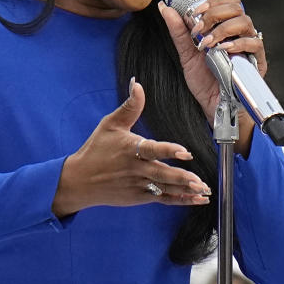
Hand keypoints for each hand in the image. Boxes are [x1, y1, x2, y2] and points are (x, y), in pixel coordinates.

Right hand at [52, 79, 211, 216]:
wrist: (80, 181)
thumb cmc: (96, 150)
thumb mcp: (110, 124)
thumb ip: (130, 107)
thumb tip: (138, 84)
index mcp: (131, 150)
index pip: (152, 150)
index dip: (169, 151)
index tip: (185, 152)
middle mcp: (136, 169)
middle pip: (162, 174)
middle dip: (182, 178)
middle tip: (199, 180)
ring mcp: (139, 185)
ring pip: (166, 188)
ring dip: (185, 190)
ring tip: (203, 190)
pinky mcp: (140, 197)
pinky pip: (163, 199)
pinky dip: (180, 199)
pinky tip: (196, 199)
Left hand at [158, 0, 266, 154]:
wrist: (213, 106)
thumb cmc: (204, 81)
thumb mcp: (187, 54)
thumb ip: (178, 31)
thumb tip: (165, 8)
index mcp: (224, 27)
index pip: (227, 1)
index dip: (212, 1)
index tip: (195, 12)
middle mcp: (239, 33)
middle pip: (236, 7)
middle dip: (214, 14)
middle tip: (198, 30)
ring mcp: (249, 46)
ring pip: (245, 22)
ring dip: (223, 29)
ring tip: (207, 43)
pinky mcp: (257, 61)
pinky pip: (254, 43)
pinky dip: (237, 43)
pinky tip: (223, 49)